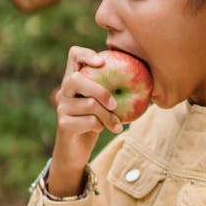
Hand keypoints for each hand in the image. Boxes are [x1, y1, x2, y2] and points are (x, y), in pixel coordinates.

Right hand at [49, 46, 123, 194]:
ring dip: (108, 116)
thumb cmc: (93, 123)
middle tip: (115, 104)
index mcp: (74, 80)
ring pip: (90, 104)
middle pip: (78, 79)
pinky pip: (90, 121)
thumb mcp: (102, 105)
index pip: (74, 55)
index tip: (102, 62)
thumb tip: (143, 79)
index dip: (87, 54)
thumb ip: (111, 90)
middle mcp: (64, 91)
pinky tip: (102, 130)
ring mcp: (62, 108)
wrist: (76, 152)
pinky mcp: (64, 124)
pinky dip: (101, 126)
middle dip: (101, 91)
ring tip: (115, 124)